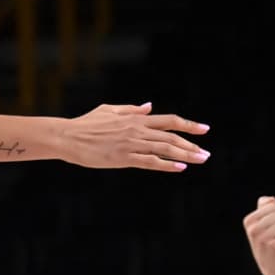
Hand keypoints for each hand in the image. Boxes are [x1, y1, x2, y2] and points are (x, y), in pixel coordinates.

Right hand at [58, 103, 208, 171]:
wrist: (68, 137)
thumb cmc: (85, 124)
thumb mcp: (109, 110)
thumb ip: (131, 109)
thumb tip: (149, 107)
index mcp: (135, 119)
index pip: (169, 121)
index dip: (189, 125)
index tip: (204, 129)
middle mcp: (137, 130)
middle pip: (171, 137)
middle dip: (192, 145)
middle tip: (206, 153)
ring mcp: (131, 144)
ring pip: (165, 149)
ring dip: (185, 155)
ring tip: (200, 160)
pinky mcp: (123, 158)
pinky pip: (150, 162)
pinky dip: (166, 164)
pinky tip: (180, 168)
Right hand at [242, 197, 274, 274]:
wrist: (270, 264)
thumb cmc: (267, 240)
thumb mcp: (262, 223)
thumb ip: (264, 207)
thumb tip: (270, 200)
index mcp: (248, 221)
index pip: (272, 206)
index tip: (272, 225)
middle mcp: (252, 229)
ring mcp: (262, 239)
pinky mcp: (273, 247)